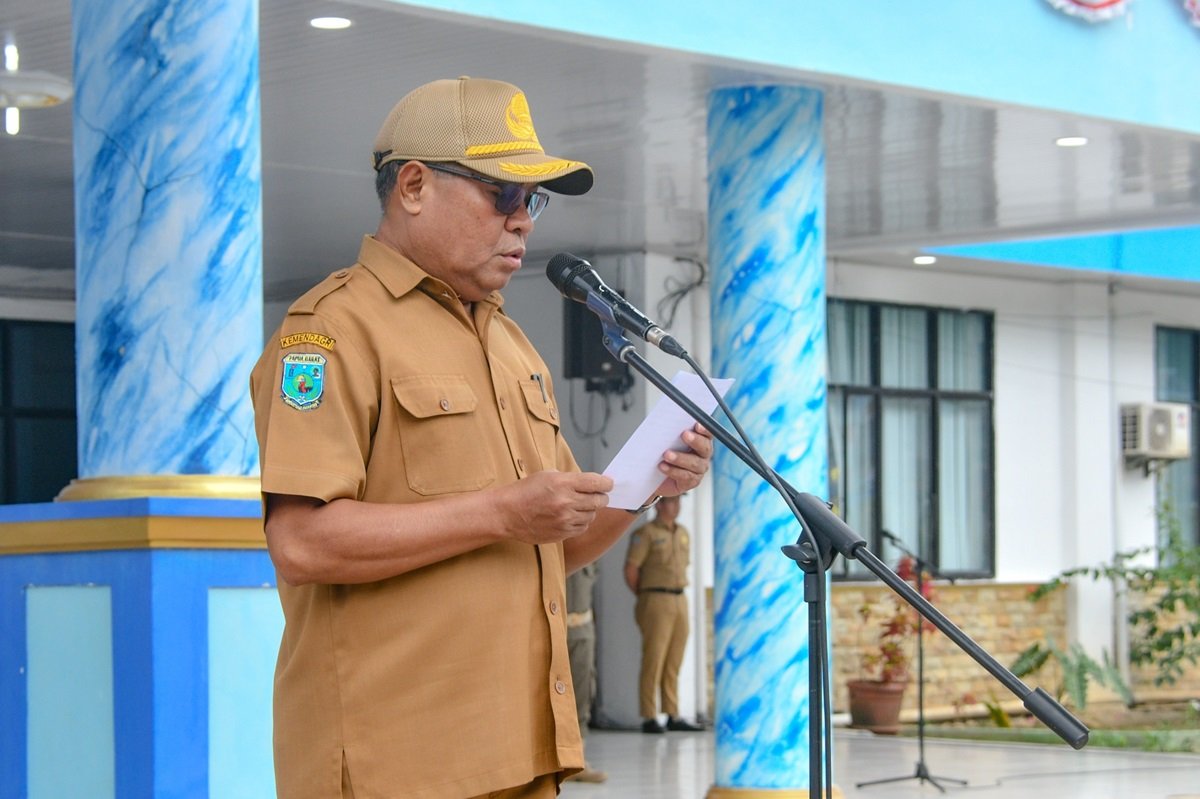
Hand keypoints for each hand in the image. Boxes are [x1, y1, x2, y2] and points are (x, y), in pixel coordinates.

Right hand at [497, 470, 613, 544]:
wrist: (507, 513)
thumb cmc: (526, 491)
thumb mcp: (548, 475)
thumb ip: (571, 479)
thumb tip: (592, 483)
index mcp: (563, 483)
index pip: (596, 482)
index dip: (606, 483)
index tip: (609, 483)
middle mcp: (566, 502)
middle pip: (599, 501)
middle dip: (601, 497)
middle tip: (597, 495)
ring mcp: (564, 520)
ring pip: (592, 515)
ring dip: (589, 510)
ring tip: (578, 506)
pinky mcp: (562, 533)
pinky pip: (582, 527)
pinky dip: (581, 522)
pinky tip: (571, 516)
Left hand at [652, 423, 713, 498]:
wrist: (654, 475)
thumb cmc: (661, 452)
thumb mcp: (664, 439)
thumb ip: (669, 430)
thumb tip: (663, 422)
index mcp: (700, 440)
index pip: (707, 433)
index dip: (704, 429)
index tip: (697, 425)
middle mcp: (703, 454)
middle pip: (704, 447)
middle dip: (695, 440)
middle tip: (684, 435)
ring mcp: (699, 469)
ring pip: (694, 463)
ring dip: (680, 458)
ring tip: (666, 454)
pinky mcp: (691, 481)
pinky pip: (685, 476)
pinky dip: (673, 471)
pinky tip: (662, 466)